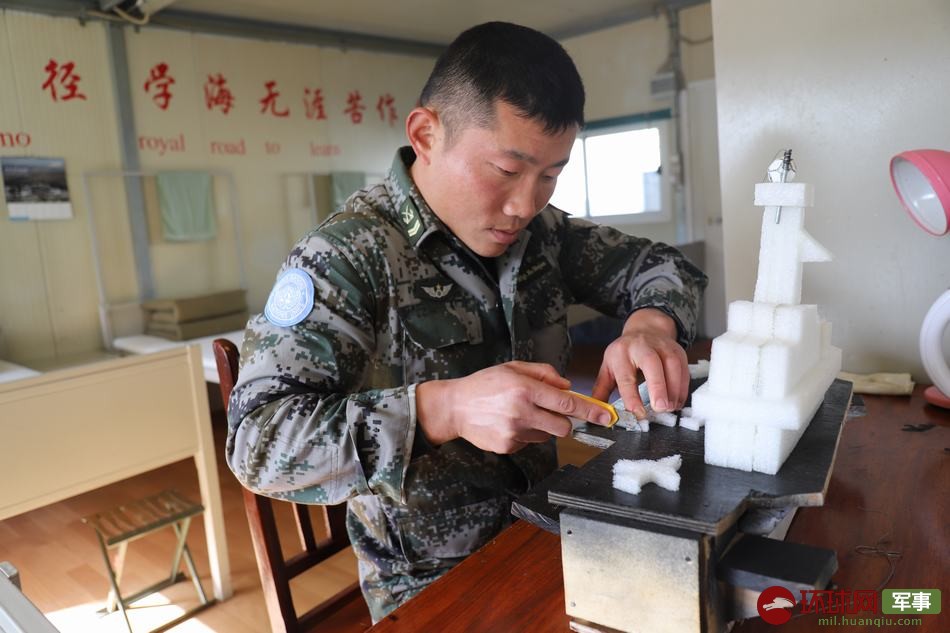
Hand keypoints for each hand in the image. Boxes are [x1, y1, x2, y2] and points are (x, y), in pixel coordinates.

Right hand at [416, 361, 614, 452]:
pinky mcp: (508, 447)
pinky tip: (508, 423)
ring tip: (519, 414)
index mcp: (525, 389)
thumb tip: (567, 386)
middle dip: (564, 421)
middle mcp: (522, 412)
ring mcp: (515, 432)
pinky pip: (530, 442)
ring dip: (541, 426)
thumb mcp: (513, 367)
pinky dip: (525, 434)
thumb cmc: (484, 384)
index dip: (590, 411)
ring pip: (546, 435)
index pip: (567, 403)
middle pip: (562, 427)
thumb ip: (543, 373)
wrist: (454, 407)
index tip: (606, 417)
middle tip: (551, 412)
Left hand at [591, 308, 687, 418]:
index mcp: (621, 352)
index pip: (626, 376)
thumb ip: (602, 390)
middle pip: (652, 364)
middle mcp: (642, 346)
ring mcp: (662, 346)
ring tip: (670, 408)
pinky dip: (682, 388)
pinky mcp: (678, 351)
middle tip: (660, 408)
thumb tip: (596, 413)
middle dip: (657, 387)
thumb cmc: (625, 354)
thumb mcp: (609, 368)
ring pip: (672, 365)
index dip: (632, 396)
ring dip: (673, 389)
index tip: (638, 413)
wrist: (645, 330)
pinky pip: (683, 369)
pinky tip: (677, 402)